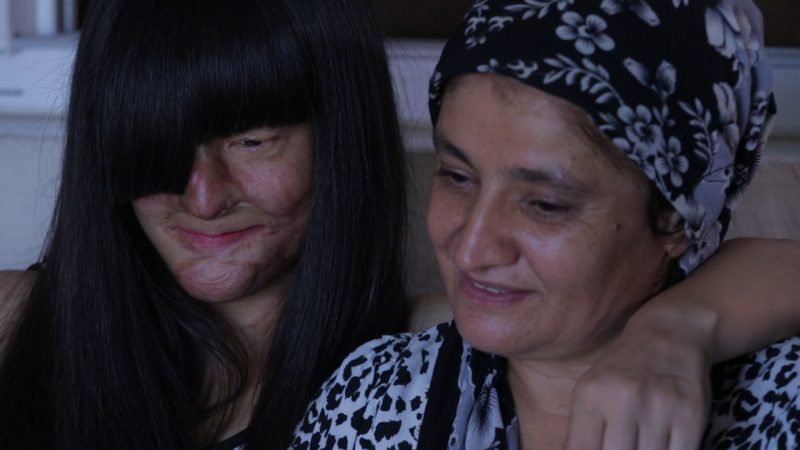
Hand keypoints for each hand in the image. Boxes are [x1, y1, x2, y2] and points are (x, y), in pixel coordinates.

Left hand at [563, 305, 716, 449]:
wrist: (672, 333)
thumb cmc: (624, 370)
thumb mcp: (592, 390)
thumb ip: (582, 431)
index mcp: (591, 394)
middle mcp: (623, 398)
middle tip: (624, 444)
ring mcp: (658, 406)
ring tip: (640, 442)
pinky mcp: (690, 414)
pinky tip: (662, 444)